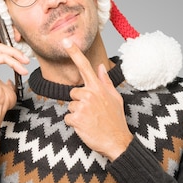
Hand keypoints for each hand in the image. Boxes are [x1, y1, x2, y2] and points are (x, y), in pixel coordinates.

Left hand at [62, 39, 132, 160]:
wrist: (116, 141)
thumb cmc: (115, 120)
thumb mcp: (115, 98)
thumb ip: (105, 82)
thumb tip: (100, 67)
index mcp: (98, 88)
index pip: (85, 67)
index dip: (74, 53)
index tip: (66, 41)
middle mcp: (89, 94)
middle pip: (73, 93)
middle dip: (79, 103)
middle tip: (92, 113)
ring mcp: (82, 106)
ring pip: (70, 107)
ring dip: (77, 114)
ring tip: (90, 121)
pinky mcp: (76, 118)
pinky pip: (68, 118)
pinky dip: (74, 124)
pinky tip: (85, 127)